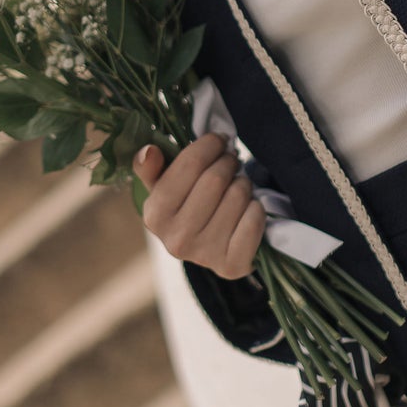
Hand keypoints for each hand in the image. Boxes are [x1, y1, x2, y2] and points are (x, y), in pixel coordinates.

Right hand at [135, 131, 266, 278]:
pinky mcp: (232, 266)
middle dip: (228, 162)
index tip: (219, 140)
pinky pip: (255, 219)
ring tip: (236, 186)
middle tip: (231, 161)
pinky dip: (256, 207)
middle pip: (216, 179)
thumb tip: (149, 152)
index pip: (191, 163)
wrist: (208, 248)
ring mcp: (204, 255)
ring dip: (244, 184)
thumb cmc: (185, 207)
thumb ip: (150, 167)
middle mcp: (176, 239)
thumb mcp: (162, 187)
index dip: (210, 144)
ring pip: (239, 196)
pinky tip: (246, 209)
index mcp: (155, 215)